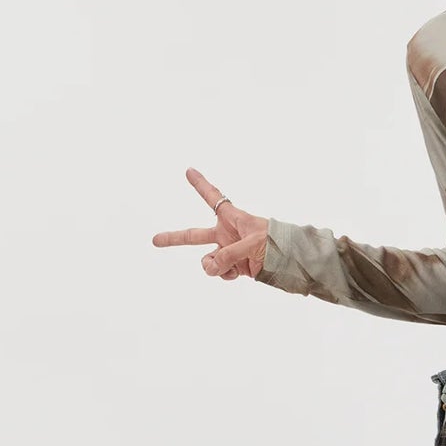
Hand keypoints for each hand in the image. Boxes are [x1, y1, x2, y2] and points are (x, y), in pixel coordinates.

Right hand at [151, 168, 268, 279]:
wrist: (290, 262)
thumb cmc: (275, 243)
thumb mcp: (252, 244)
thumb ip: (228, 255)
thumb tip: (211, 267)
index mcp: (231, 218)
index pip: (212, 197)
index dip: (200, 184)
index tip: (189, 170)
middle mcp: (226, 234)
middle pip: (194, 236)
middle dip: (174, 238)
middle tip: (155, 240)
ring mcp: (228, 251)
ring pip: (207, 261)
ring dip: (213, 266)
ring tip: (229, 266)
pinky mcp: (233, 267)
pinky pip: (218, 272)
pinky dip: (225, 274)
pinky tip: (237, 272)